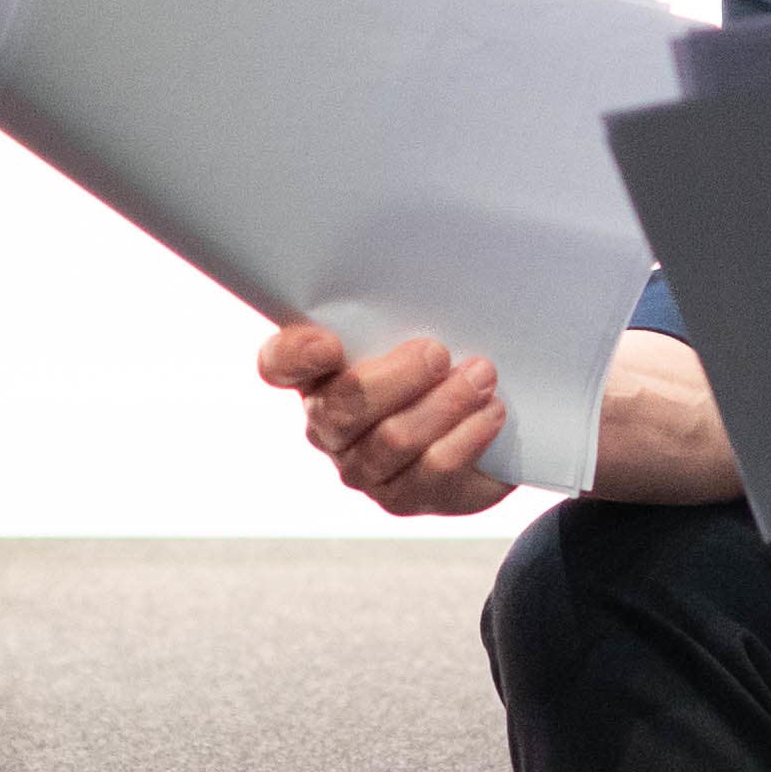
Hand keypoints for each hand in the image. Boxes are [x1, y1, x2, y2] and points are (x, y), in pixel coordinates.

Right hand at [258, 320, 517, 515]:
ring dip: (445, 404)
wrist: (475, 423)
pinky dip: (467, 436)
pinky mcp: (403, 498)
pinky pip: (433, 471)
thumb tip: (427, 272)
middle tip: (439, 353)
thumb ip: (397, 310)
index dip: (297, 356)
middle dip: (398, 378)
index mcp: (315, 373)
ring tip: (483, 376)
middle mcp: (326, 426)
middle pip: (343, 408)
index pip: (279, 364)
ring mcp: (361, 469)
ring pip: (393, 440)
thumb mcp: (412, 327)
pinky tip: (491, 412)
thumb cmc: (433, 363)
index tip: (330, 343)